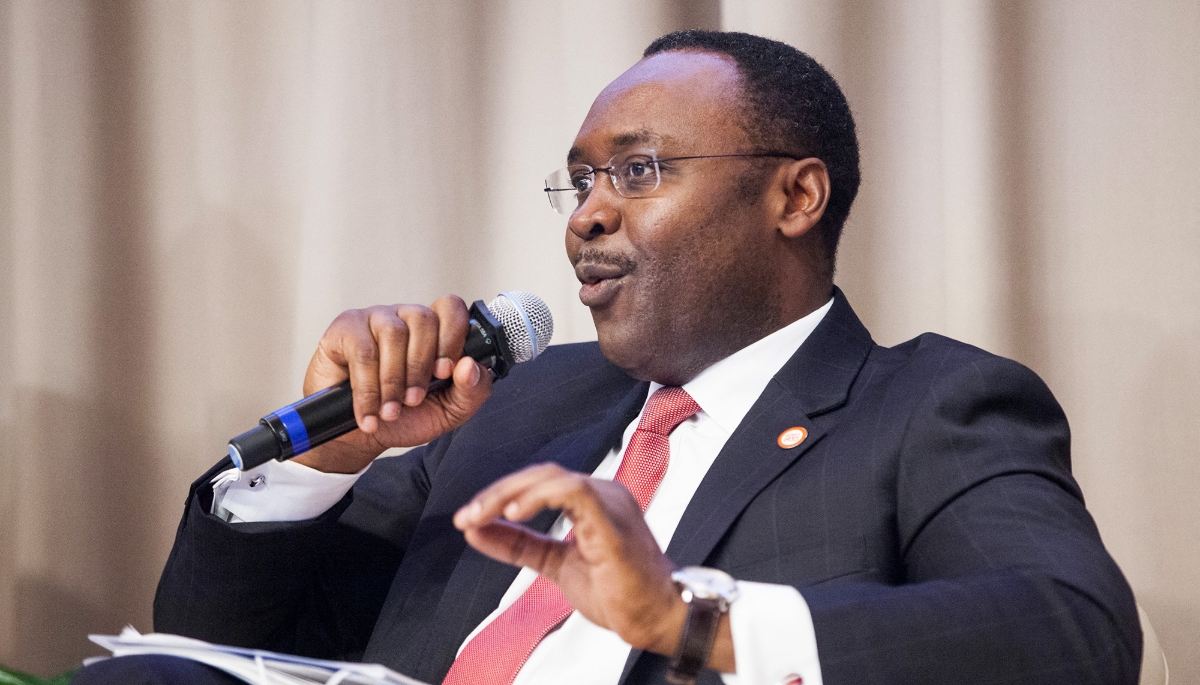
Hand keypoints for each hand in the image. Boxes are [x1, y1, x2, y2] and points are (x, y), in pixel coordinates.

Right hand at [293, 295, 492, 473]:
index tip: (443, 372)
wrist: (361, 437)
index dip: (452, 337)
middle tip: (413, 400)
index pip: (451, 308)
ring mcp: (374, 319)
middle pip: (423, 319)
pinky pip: (362, 350)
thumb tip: (470, 366)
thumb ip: (472, 390)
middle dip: (420, 367)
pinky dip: (368, 388)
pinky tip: (369, 411)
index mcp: (435, 331)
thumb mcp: (449, 411)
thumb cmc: (406, 418)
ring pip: (393, 333)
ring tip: (390, 411)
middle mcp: (405, 318)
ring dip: (393, 380)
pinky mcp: (345, 329)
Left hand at [453, 463, 734, 671]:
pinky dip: (538, 497)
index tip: (469, 518)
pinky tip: (514, 513)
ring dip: (509, 494)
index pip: (538, 483)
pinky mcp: (612, 519)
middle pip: (539, 475)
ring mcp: (610, 502)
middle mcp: (603, 493)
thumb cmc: (620, 591)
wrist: (656, 618)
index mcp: (592, 501)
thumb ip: (519, 544)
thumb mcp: (555, 564)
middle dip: (496, 494)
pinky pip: (573, 492)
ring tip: (482, 515)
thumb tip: (479, 530)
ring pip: (551, 477)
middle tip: (467, 516)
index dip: (499, 496)